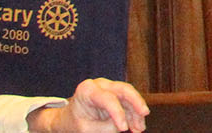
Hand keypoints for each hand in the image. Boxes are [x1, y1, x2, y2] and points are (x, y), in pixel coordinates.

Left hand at [29, 78, 148, 132]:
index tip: (123, 129)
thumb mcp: (85, 129)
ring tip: (140, 129)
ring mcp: (109, 88)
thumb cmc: (73, 124)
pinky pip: (128, 103)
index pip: (109, 99)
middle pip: (124, 90)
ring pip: (129, 97)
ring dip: (137, 113)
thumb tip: (126, 124)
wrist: (66, 120)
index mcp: (87, 90)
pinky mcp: (115, 95)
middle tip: (145, 114)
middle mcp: (101, 84)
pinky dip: (133, 114)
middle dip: (136, 103)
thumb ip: (106, 126)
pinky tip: (137, 126)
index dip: (118, 114)